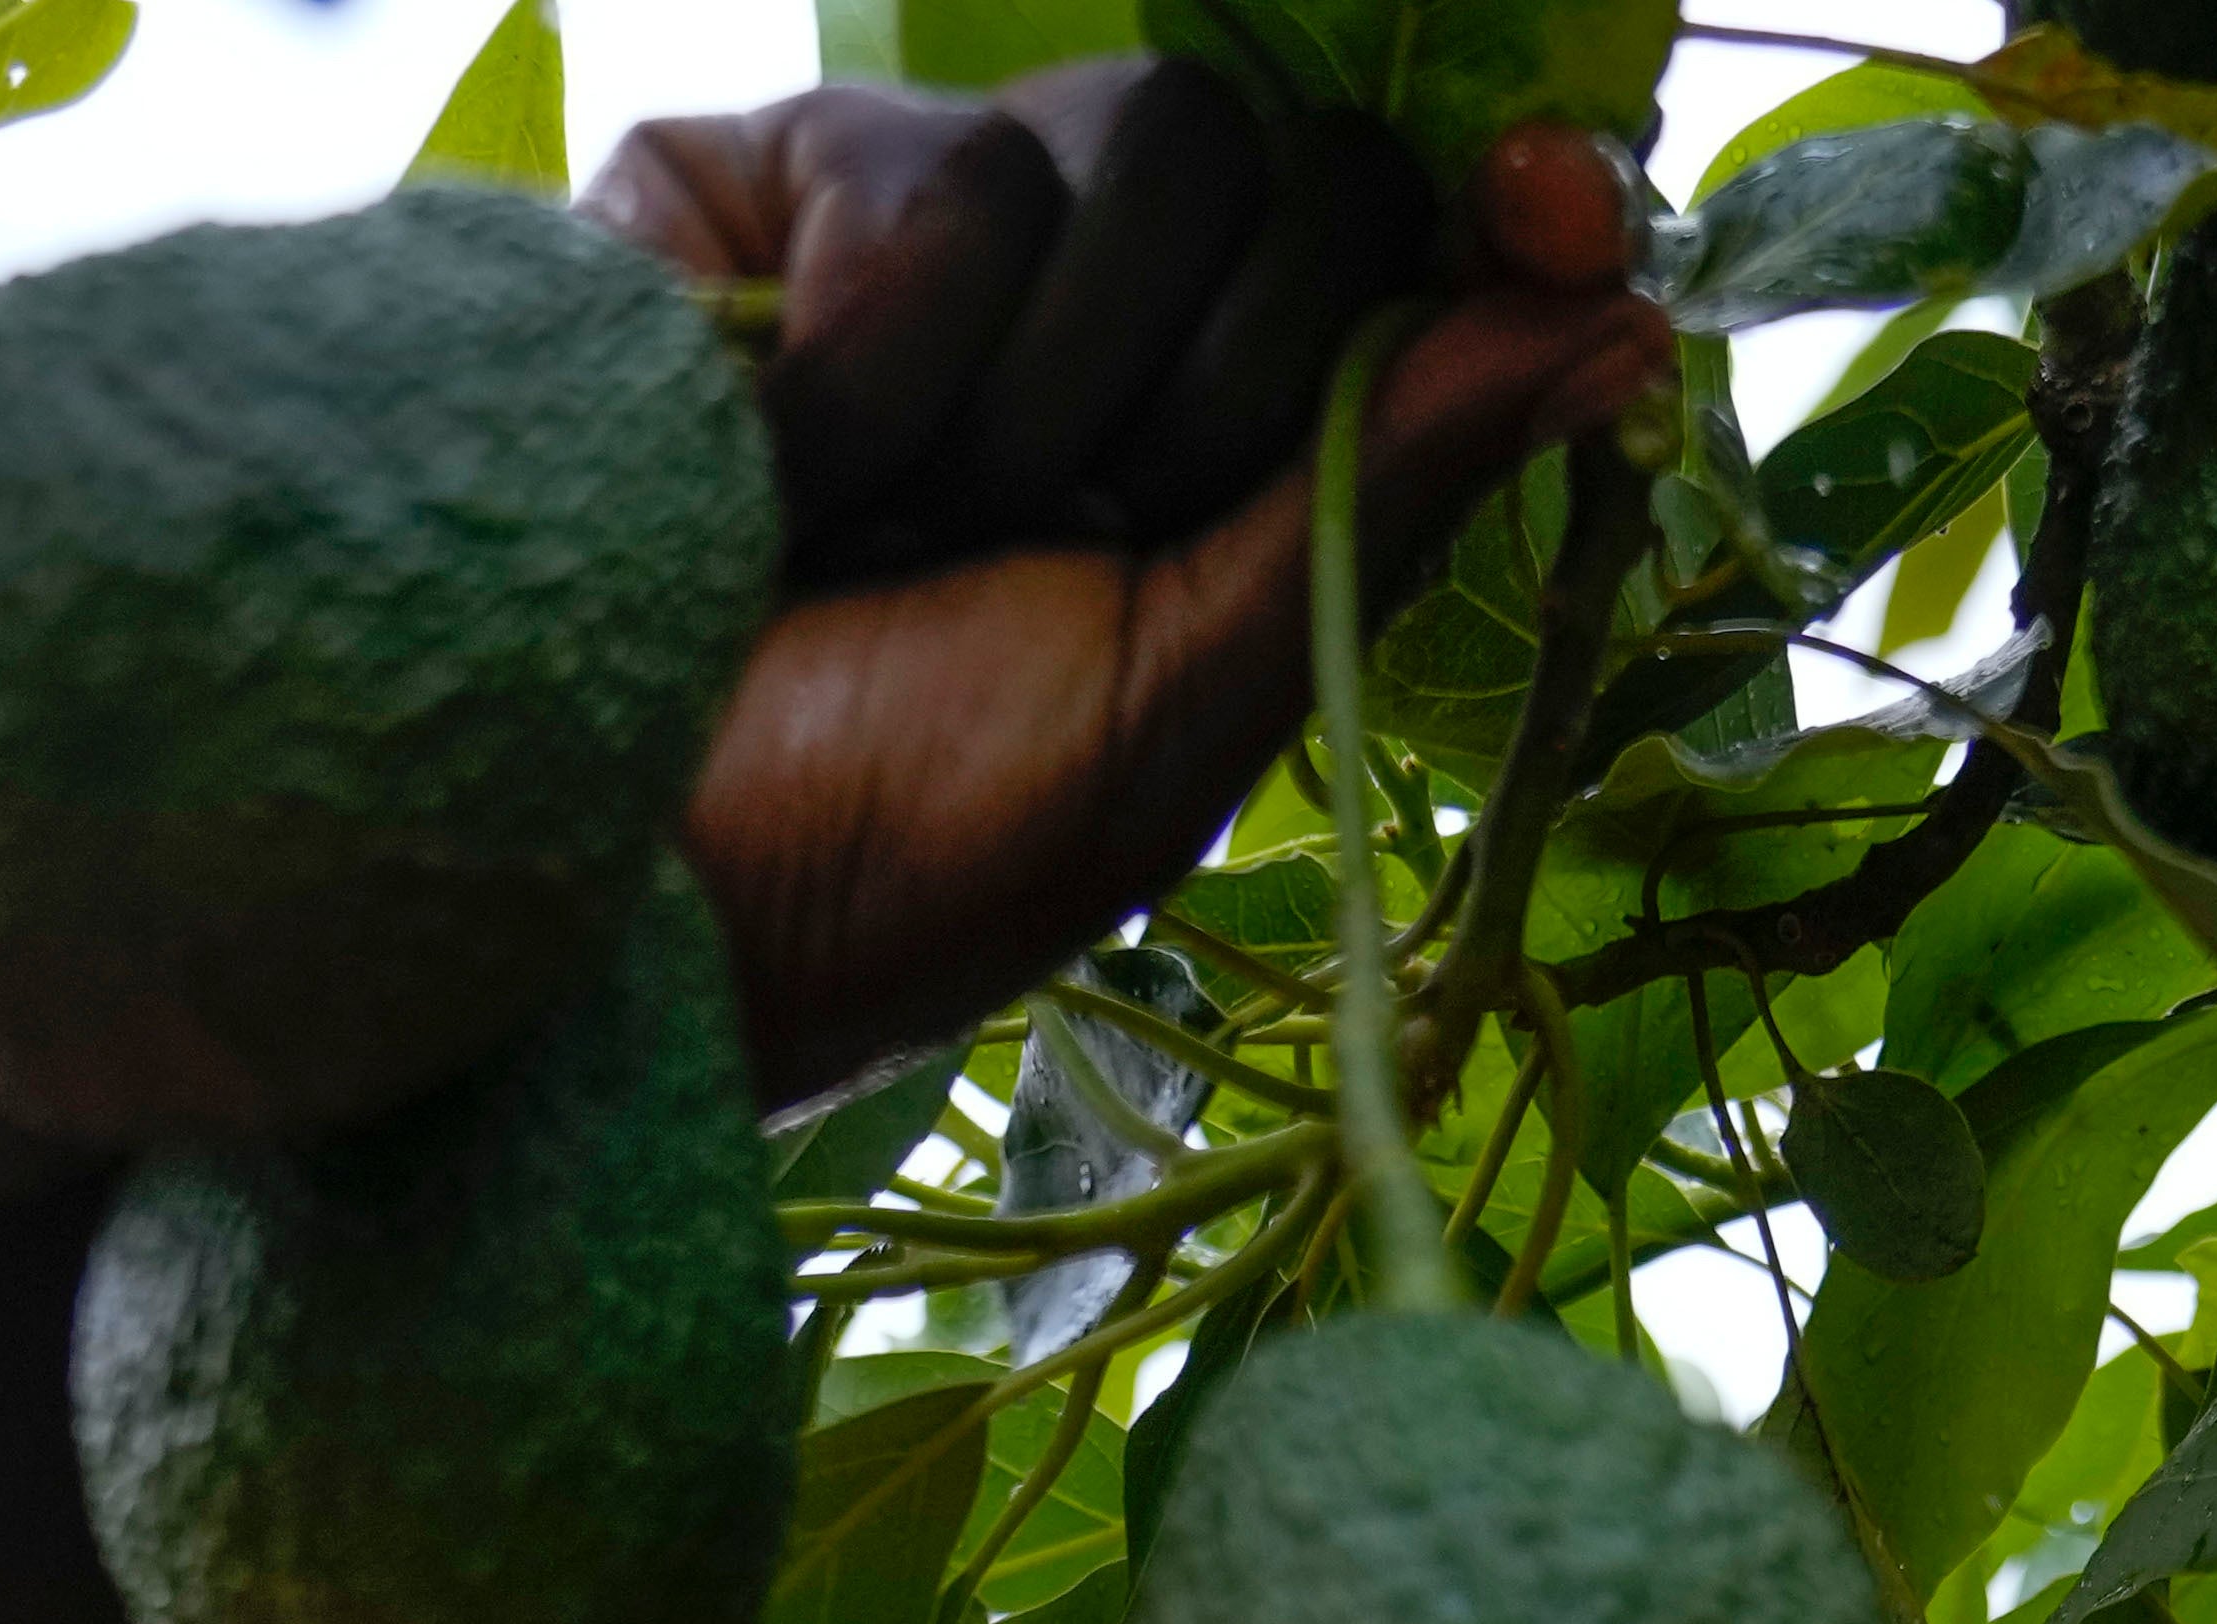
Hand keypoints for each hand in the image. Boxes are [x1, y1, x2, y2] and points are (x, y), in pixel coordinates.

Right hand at [593, 71, 1671, 1099]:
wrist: (596, 889)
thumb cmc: (874, 858)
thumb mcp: (1173, 708)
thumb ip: (1376, 493)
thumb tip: (1620, 330)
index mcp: (1197, 448)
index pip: (1399, 242)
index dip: (1503, 207)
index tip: (1564, 222)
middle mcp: (1069, 311)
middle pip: (1293, 166)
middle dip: (1218, 385)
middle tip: (1061, 545)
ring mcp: (902, 226)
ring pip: (1135, 141)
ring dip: (1038, 402)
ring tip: (888, 539)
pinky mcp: (741, 181)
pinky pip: (931, 173)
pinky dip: (875, 362)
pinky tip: (778, 477)